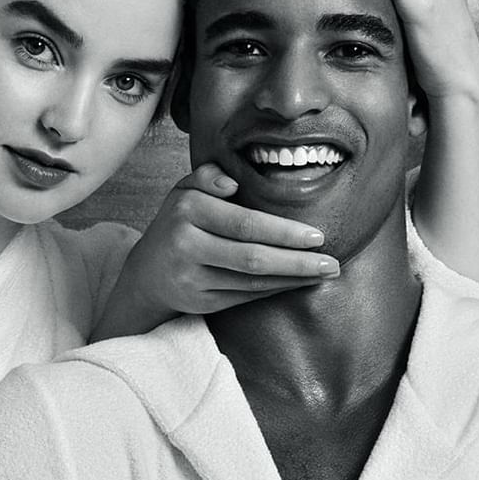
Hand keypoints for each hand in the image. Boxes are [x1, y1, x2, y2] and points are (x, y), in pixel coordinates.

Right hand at [92, 164, 339, 340]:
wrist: (146, 273)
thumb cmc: (178, 224)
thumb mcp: (184, 192)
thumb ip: (207, 176)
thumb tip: (231, 182)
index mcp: (188, 210)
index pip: (245, 223)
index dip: (283, 232)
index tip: (317, 235)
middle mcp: (186, 245)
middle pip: (252, 257)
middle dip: (297, 261)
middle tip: (332, 261)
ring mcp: (192, 278)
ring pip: (251, 281)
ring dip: (293, 278)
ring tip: (325, 272)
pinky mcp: (200, 303)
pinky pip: (246, 296)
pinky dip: (275, 289)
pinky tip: (299, 282)